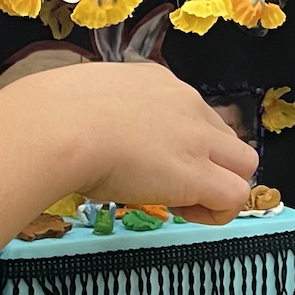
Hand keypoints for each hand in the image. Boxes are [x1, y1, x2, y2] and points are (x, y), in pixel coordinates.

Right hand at [5, 62, 257, 224]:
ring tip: (180, 203)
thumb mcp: (82, 99)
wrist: (57, 127)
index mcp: (157, 82)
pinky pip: (235, 195)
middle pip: (226, 137)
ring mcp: (197, 137)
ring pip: (243, 163)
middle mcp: (186, 103)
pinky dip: (217, 211)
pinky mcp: (197, 173)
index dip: (180, 144)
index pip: (191, 114)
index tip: (150, 162)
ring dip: (219, 186)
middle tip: (170, 187)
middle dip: (208, 164)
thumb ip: (99, 111)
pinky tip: (184, 213)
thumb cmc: (51, 114)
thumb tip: (85, 129)